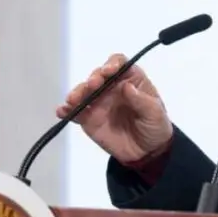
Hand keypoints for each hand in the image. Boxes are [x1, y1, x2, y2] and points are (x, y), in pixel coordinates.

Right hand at [57, 54, 172, 164]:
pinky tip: (62, 111)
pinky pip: (75, 112)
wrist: (147, 152)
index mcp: (131, 80)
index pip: (119, 64)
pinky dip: (67, 110)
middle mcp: (112, 87)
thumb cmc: (155, 126)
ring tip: (73, 100)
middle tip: (92, 86)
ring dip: (77, 92)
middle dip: (93, 78)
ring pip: (83, 91)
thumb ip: (141, 100)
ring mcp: (98, 102)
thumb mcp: (155, 113)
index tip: (108, 71)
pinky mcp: (89, 119)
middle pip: (98, 76)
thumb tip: (126, 86)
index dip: (112, 64)